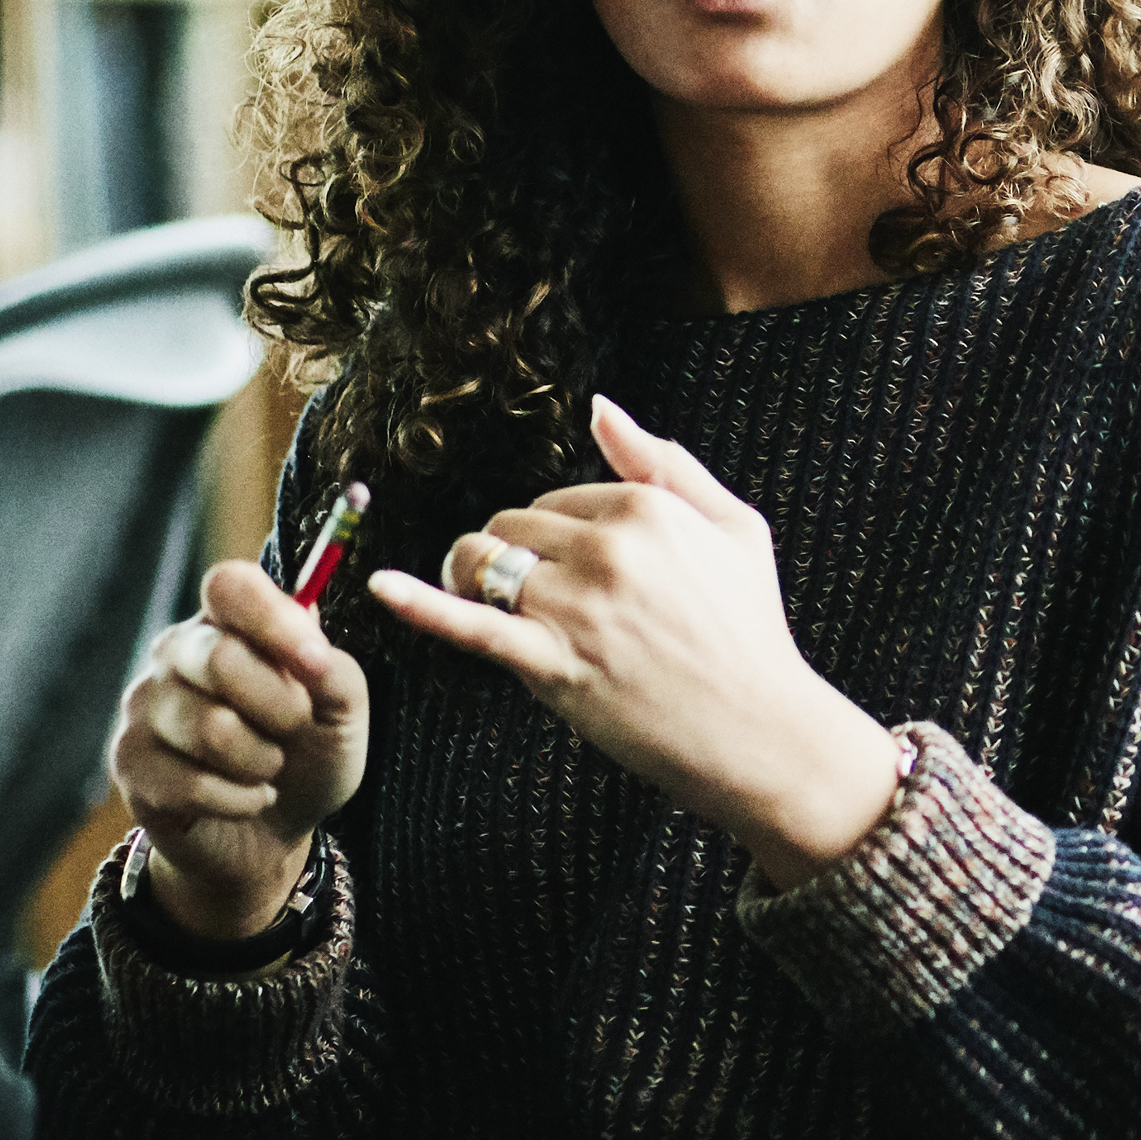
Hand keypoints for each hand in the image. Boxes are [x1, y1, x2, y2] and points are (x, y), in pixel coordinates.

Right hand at [110, 557, 369, 943]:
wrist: (271, 835)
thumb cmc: (306, 757)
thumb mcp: (342, 714)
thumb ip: (336, 672)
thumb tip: (313, 645)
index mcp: (225, 622)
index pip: (230, 586)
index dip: (275, 619)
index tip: (316, 662)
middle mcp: (174, 653)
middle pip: (220, 658)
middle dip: (281, 707)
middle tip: (296, 729)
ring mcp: (142, 706)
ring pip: (210, 728)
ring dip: (261, 761)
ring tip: (268, 767)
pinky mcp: (128, 763)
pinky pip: (192, 783)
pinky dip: (241, 799)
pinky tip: (247, 798)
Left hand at [369, 397, 907, 882]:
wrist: (759, 732)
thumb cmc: (750, 630)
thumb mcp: (735, 528)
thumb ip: (664, 463)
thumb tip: (600, 408)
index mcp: (647, 508)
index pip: (559, 496)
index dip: (559, 533)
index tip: (581, 572)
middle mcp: (607, 548)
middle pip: (512, 525)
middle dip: (511, 552)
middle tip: (538, 593)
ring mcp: (576, 607)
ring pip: (484, 564)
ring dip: (471, 575)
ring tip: (489, 598)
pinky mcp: (552, 663)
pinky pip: (469, 625)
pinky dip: (420, 605)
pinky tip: (381, 588)